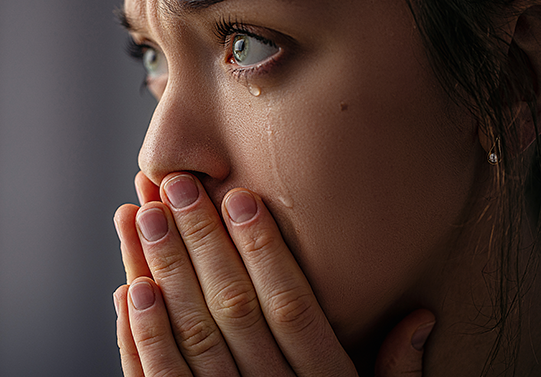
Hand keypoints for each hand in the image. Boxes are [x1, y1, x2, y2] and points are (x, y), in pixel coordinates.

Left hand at [114, 171, 434, 375]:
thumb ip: (394, 374)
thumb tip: (420, 318)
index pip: (291, 307)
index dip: (263, 251)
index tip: (239, 197)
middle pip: (231, 311)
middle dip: (199, 244)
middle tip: (174, 188)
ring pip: (186, 337)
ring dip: (157, 274)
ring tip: (139, 219)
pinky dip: (139, 337)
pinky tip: (127, 291)